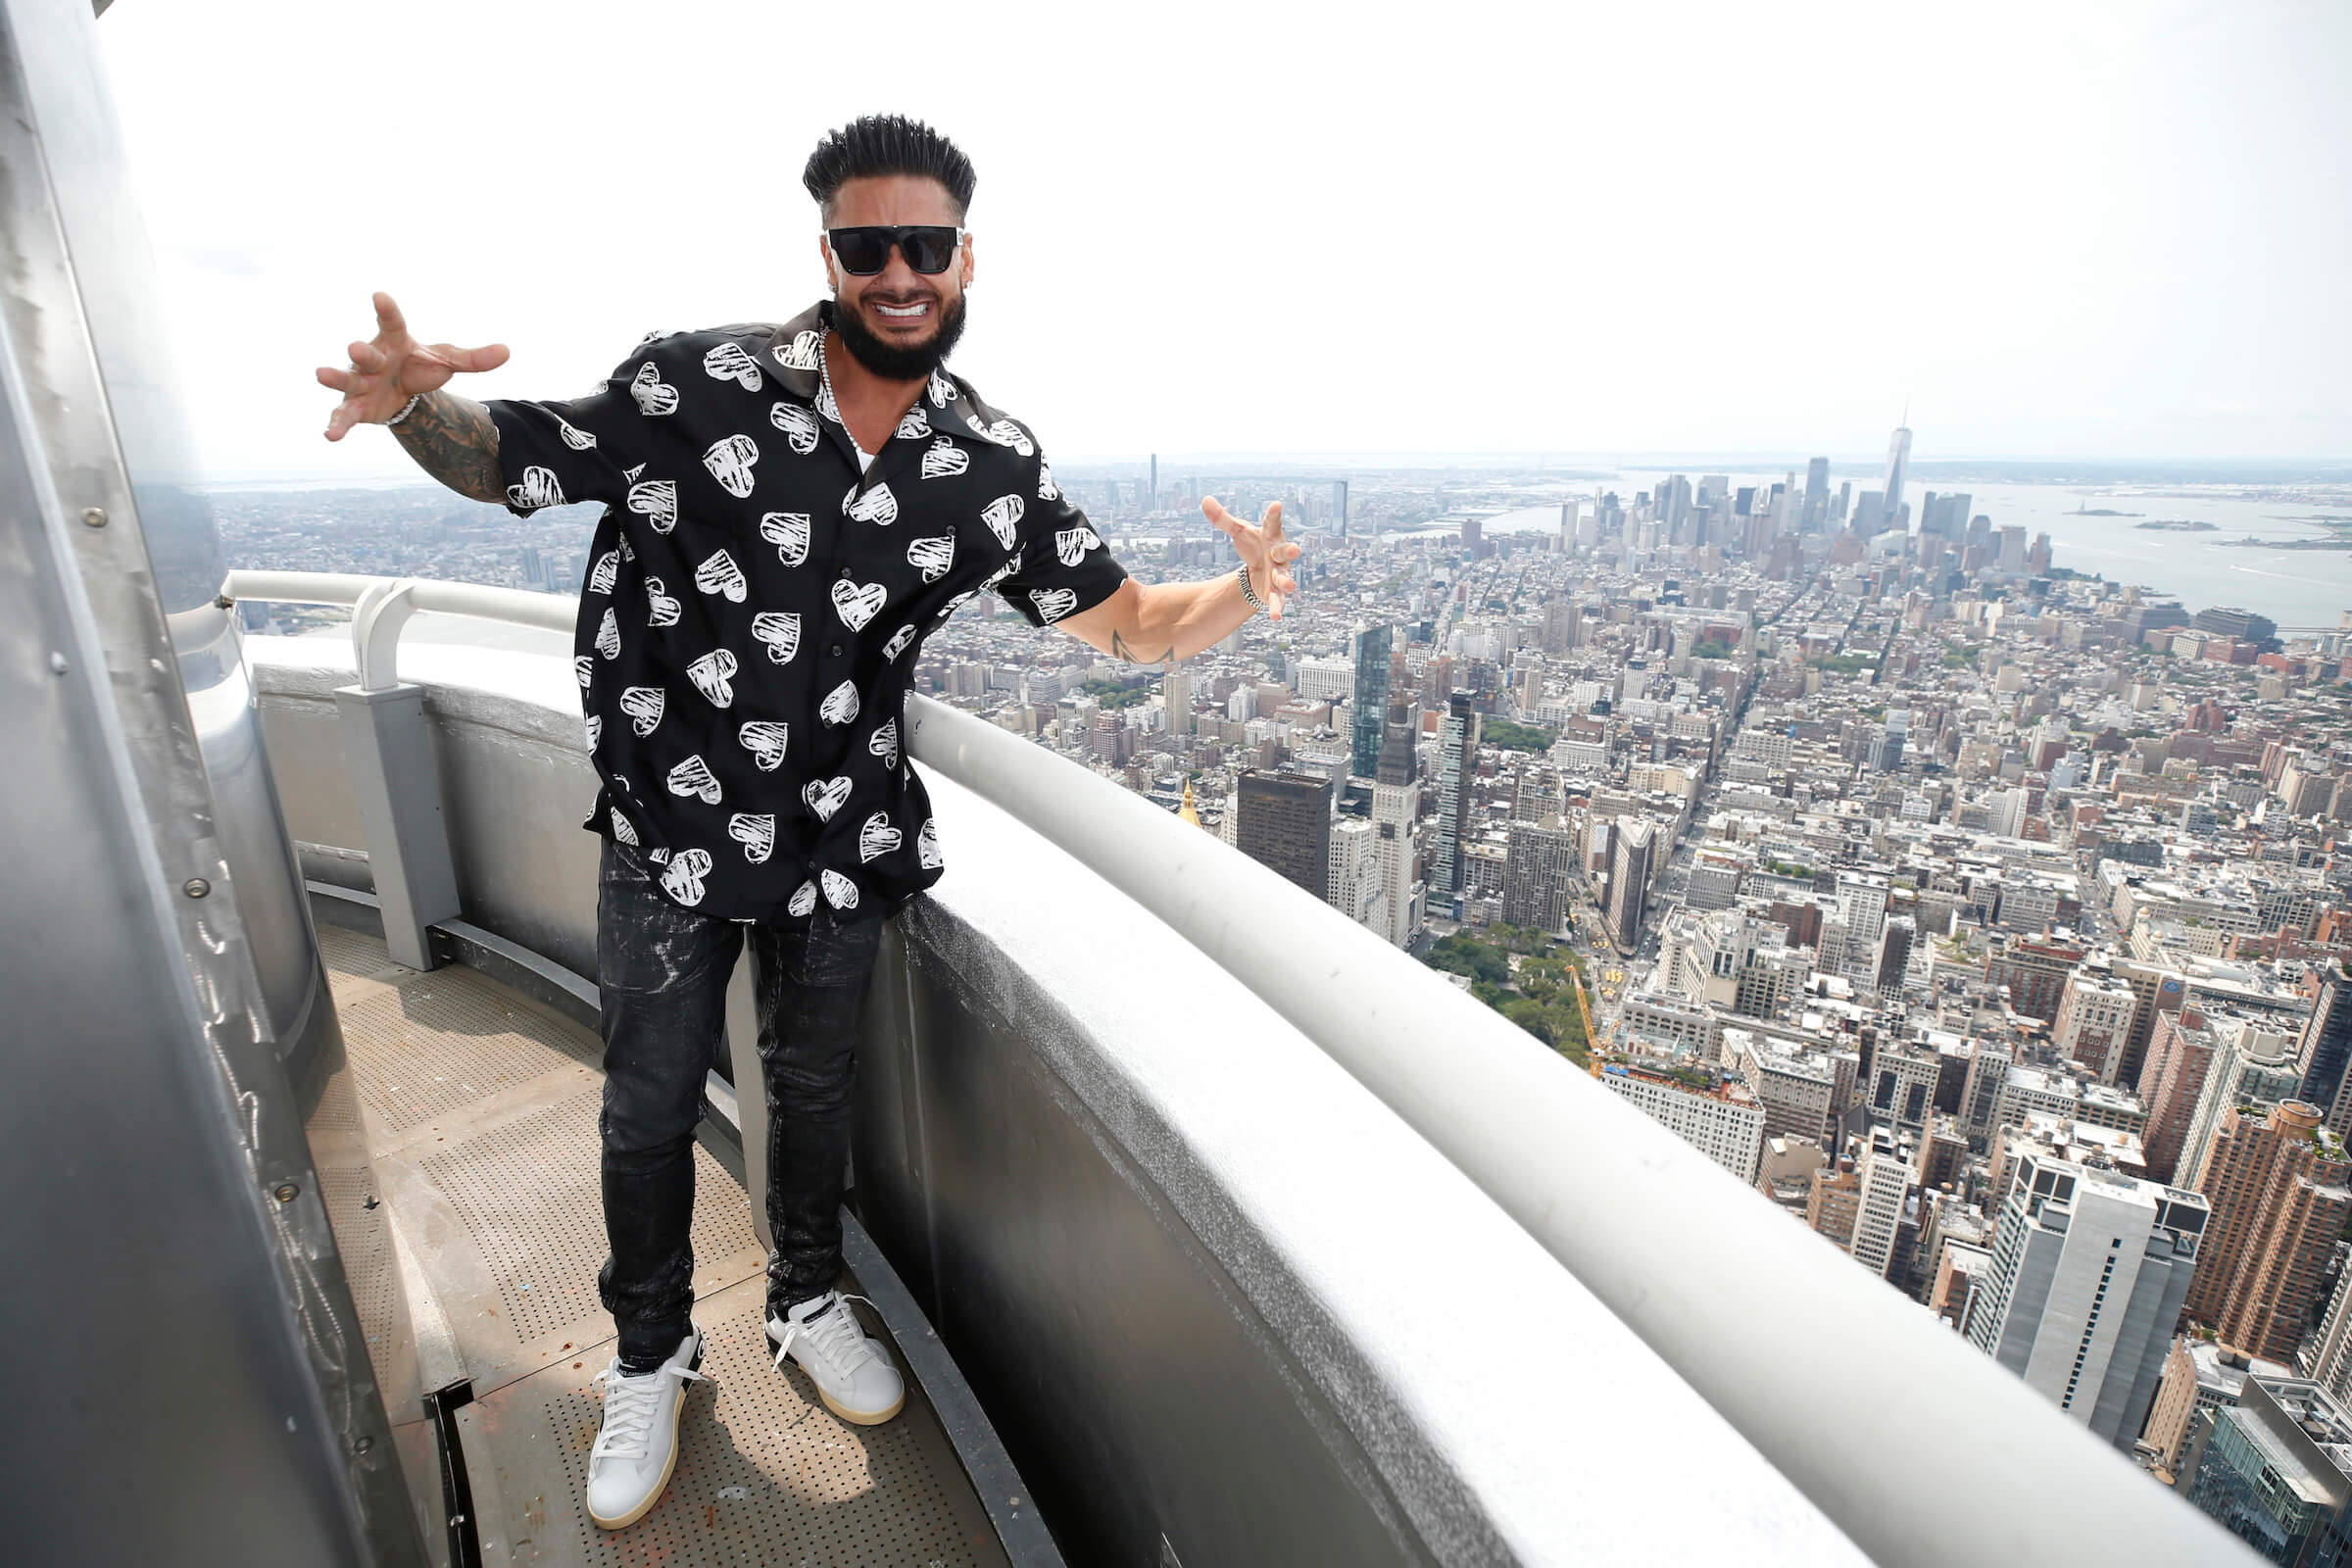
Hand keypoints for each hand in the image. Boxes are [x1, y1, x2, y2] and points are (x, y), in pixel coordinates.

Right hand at [315, 291, 510, 440]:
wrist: (402, 392)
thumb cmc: (419, 367)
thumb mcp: (447, 362)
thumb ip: (474, 359)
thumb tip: (507, 351)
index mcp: (394, 341)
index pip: (392, 322)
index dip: (387, 310)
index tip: (380, 296)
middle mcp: (373, 359)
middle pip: (367, 355)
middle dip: (361, 353)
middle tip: (355, 348)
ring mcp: (361, 382)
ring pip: (347, 380)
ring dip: (336, 378)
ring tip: (321, 374)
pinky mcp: (355, 407)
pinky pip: (343, 415)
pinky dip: (336, 424)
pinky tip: (330, 436)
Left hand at [1201, 496, 1301, 618]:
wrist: (1260, 569)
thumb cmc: (1253, 545)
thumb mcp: (1238, 531)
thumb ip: (1222, 518)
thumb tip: (1205, 500)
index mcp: (1270, 536)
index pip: (1272, 523)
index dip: (1274, 515)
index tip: (1276, 505)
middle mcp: (1278, 554)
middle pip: (1284, 552)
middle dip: (1290, 551)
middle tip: (1296, 550)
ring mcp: (1280, 573)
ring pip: (1284, 578)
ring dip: (1287, 582)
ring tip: (1290, 586)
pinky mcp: (1276, 591)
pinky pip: (1278, 600)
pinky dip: (1277, 608)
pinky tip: (1276, 617)